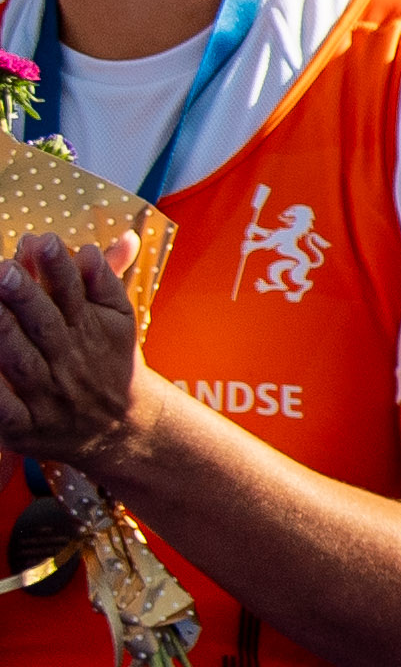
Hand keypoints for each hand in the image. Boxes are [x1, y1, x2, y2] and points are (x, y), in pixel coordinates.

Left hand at [0, 240, 143, 474]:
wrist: (122, 429)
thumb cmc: (108, 364)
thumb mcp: (118, 320)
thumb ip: (107, 279)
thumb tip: (121, 237)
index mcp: (92, 331)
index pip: (75, 293)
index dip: (59, 268)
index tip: (43, 240)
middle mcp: (69, 362)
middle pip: (45, 325)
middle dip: (25, 296)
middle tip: (4, 269)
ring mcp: (46, 397)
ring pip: (21, 363)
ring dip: (4, 334)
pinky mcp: (23, 428)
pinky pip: (4, 410)